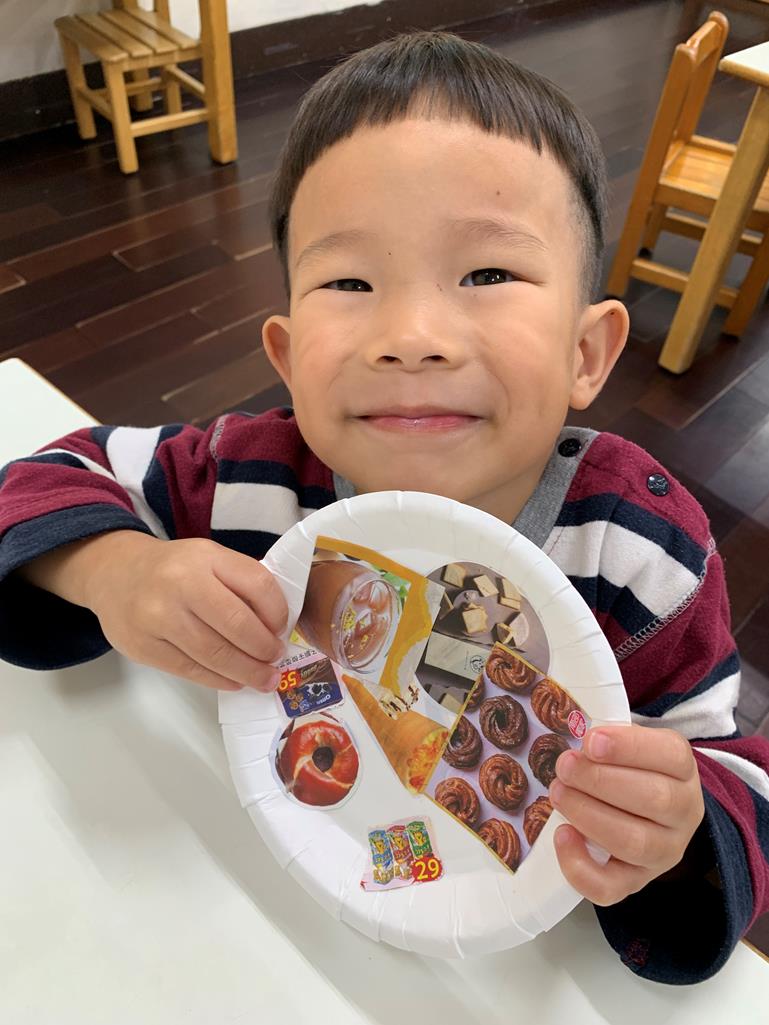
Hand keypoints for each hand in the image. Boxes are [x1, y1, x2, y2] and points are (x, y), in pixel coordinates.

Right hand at [84, 532, 287, 691]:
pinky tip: (234, 681)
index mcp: (205, 557)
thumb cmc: (174, 569)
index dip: (278, 612)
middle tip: (276, 660)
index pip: (257, 584)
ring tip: (264, 679)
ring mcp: (158, 617)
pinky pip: (190, 670)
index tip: (282, 629)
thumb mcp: (209, 559)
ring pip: (214, 654)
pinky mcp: (143, 646)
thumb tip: (275, 626)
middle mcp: (181, 584)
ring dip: (247, 671)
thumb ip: (240, 583)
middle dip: (264, 649)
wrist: (114, 574)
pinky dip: (219, 679)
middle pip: (237, 624)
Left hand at [548, 724, 704, 905]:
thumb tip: (574, 735)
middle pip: (654, 799)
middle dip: (599, 781)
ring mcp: (664, 852)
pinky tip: (562, 835)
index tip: (590, 741)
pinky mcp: (636, 881)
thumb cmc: (630, 770)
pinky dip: (580, 866)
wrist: (650, 815)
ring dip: (588, 815)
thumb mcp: (629, 744)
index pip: (670, 755)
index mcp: (682, 769)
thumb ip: (608, 739)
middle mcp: (684, 812)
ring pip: (634, 842)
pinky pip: (611, 888)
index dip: (628, 747)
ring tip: (558, 793)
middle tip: (564, 766)